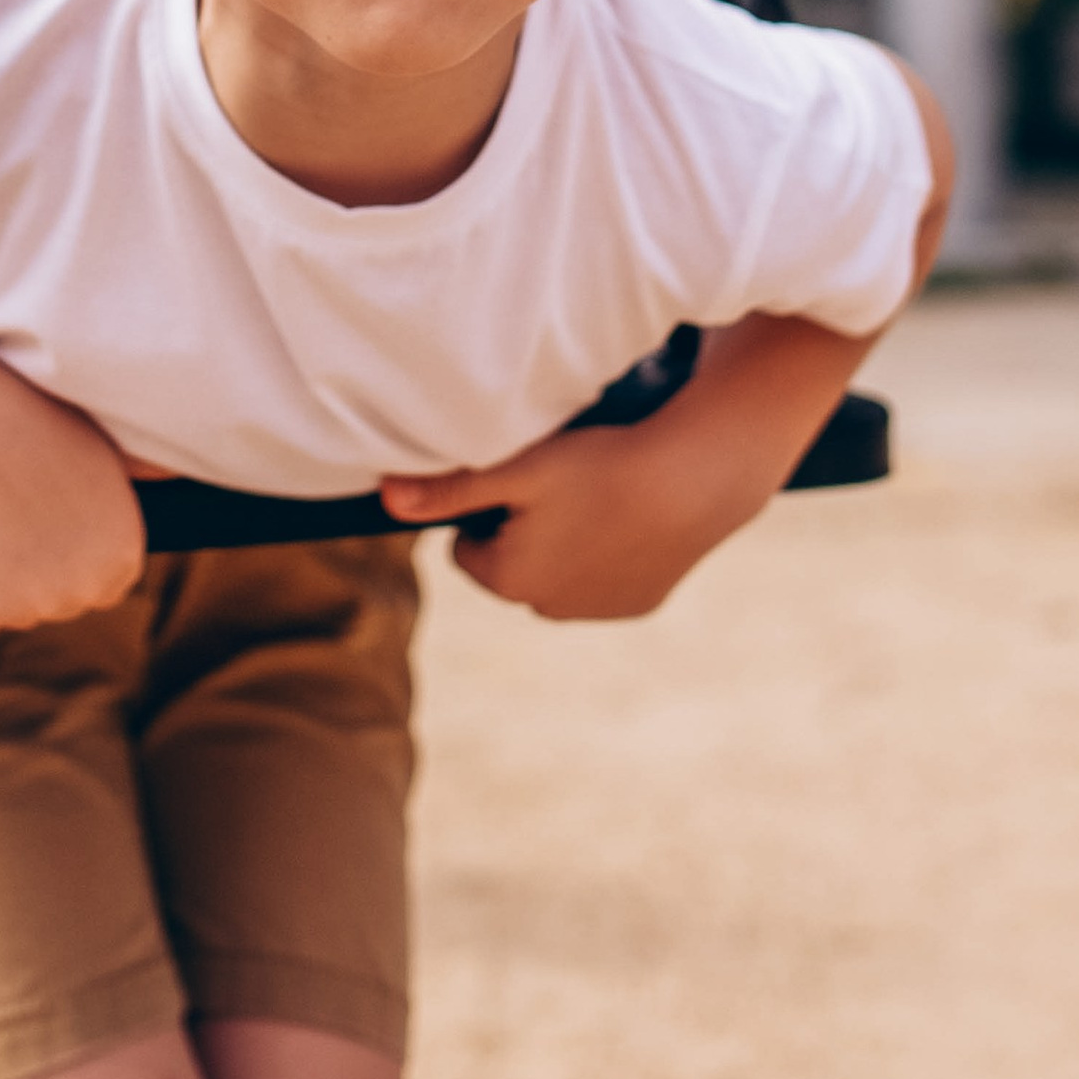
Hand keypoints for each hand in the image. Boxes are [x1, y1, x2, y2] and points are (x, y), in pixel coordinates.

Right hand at [0, 318, 145, 642]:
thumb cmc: (23, 417)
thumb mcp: (98, 444)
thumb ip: (140, 471)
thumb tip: (176, 470)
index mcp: (124, 557)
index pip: (96, 582)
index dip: (61, 543)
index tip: (40, 504)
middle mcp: (87, 591)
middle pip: (51, 600)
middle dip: (26, 564)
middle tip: (4, 501)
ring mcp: (31, 607)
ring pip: (7, 608)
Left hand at [381, 301, 886, 620]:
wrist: (694, 482)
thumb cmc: (598, 467)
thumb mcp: (516, 468)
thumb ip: (449, 487)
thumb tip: (384, 498)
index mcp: (508, 580)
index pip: (468, 547)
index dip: (487, 508)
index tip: (519, 479)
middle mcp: (547, 609)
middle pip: (513, 563)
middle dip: (524, 529)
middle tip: (558, 483)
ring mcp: (597, 611)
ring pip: (560, 572)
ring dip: (566, 542)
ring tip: (596, 496)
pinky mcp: (639, 604)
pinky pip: (606, 578)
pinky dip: (609, 552)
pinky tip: (627, 517)